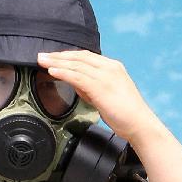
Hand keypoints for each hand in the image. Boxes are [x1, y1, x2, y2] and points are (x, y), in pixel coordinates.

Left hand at [37, 50, 158, 142]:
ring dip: (57, 62)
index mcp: (113, 67)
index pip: (86, 57)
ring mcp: (105, 76)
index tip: (54, 58)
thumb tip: (76, 84)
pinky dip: (63, 72)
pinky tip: (52, 71)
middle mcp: (109, 68)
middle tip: (42, 56)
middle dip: (58, 56)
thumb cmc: (126, 114)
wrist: (140, 125)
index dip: (68, 56)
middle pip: (79, 57)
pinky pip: (77, 77)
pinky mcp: (101, 87)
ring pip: (76, 65)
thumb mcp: (106, 96)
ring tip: (42, 62)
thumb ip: (91, 88)